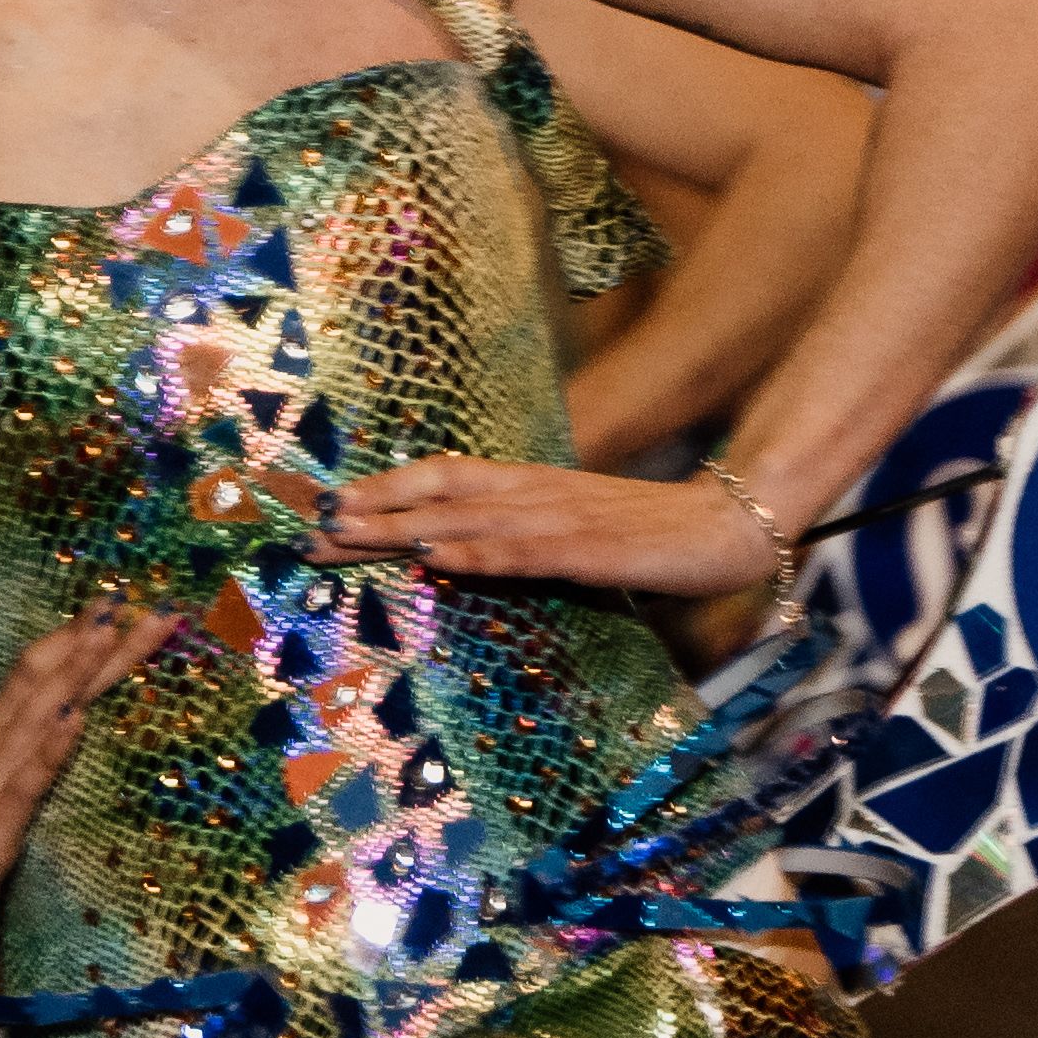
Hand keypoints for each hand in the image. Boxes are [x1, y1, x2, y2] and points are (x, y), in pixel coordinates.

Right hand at [0, 599, 174, 978]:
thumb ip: (24, 769)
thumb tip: (69, 730)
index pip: (38, 679)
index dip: (77, 639)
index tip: (124, 599)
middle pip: (46, 687)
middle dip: (94, 644)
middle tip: (141, 601)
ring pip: (36, 722)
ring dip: (74, 675)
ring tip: (109, 632)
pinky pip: (21, 791)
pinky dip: (49, 753)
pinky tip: (74, 720)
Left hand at [319, 457, 783, 600]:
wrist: (729, 525)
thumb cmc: (651, 534)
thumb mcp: (573, 535)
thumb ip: (522, 540)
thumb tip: (459, 554)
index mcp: (529, 486)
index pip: (440, 479)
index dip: (382, 488)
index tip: (327, 508)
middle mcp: (534, 491)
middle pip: (435, 492)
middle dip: (369, 511)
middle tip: (308, 529)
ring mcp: (559, 517)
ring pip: (464, 517)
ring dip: (400, 526)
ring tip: (346, 536)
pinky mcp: (588, 548)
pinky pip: (521, 550)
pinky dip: (473, 552)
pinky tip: (434, 558)